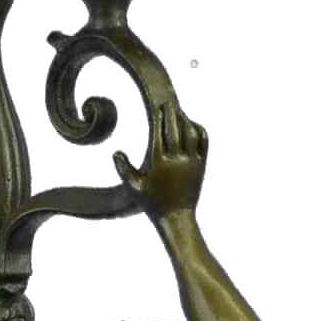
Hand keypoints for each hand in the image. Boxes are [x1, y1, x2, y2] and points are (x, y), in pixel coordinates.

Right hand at [114, 100, 207, 217]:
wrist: (176, 217)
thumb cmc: (151, 203)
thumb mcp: (133, 187)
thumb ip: (123, 169)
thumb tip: (116, 152)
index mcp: (158, 162)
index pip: (159, 132)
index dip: (159, 116)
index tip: (158, 107)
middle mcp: (176, 159)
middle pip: (175, 128)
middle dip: (171, 113)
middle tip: (168, 103)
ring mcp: (191, 162)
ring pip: (190, 132)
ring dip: (185, 119)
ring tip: (179, 112)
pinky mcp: (201, 165)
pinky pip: (203, 142)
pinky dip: (199, 130)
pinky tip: (192, 124)